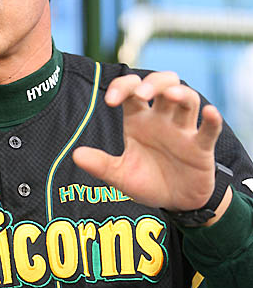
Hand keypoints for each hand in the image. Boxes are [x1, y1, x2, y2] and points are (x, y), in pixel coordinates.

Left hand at [72, 71, 222, 211]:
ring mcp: (182, 130)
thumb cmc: (148, 182)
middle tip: (141, 94)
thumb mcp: (121, 176)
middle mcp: (161, 119)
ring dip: (180, 93)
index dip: (121, 87)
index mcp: (138, 120)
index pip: (131, 90)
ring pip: (187, 98)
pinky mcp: (201, 147)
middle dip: (152, 83)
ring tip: (170, 96)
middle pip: (162, 84)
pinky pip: (209, 129)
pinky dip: (211, 120)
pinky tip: (210, 113)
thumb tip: (76, 155)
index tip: (110, 101)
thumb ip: (101, 165)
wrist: (176, 204)